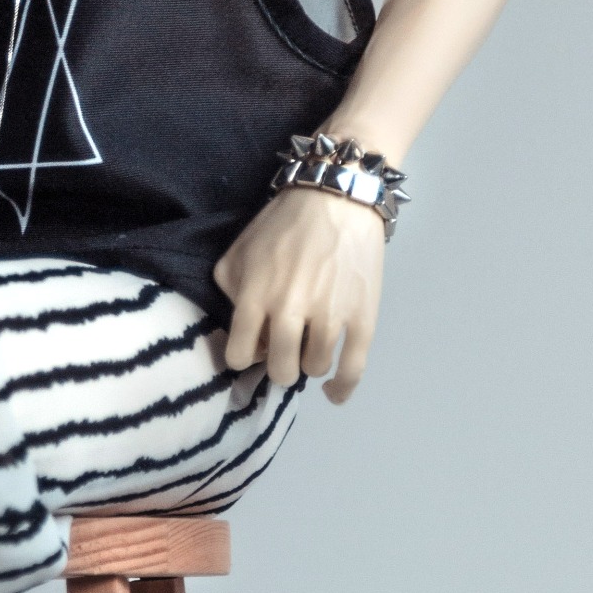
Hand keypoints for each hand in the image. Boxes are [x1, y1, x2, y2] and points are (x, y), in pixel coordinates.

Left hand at [212, 186, 386, 402]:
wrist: (337, 198)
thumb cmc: (283, 224)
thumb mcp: (239, 250)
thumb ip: (230, 290)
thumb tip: (241, 329)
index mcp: (255, 296)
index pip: (240, 355)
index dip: (246, 356)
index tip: (255, 347)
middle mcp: (289, 312)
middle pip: (280, 369)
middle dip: (279, 365)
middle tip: (285, 350)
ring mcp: (329, 316)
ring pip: (314, 368)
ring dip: (309, 363)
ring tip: (311, 348)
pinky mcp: (362, 317)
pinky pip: (352, 368)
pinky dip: (342, 388)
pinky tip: (334, 394)